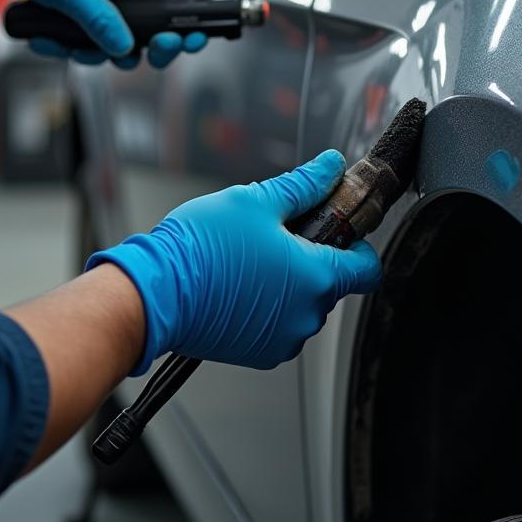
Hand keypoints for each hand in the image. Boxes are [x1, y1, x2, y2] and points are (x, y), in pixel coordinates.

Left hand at [0, 0, 214, 67]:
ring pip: (132, 26)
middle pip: (164, 14)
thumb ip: (98, 20)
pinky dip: (85, 39)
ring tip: (75, 51)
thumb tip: (123, 49)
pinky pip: (107, 22)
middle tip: (151, 53)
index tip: (203, 34)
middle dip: (155, 44)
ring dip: (105, 48)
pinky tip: (57, 43)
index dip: (199, 10)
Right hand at [86, 151, 382, 373]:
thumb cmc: (201, 248)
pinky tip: (237, 284)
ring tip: (248, 260)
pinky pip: (278, 324)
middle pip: (331, 283)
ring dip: (287, 282)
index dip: (358, 244)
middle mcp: (306, 316)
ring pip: (302, 304)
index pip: (367, 268)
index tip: (340, 229)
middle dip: (310, 257)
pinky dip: (266, 305)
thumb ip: (304, 186)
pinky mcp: (258, 353)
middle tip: (274, 235)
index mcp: (316, 278)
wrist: (155, 295)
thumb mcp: (257, 201)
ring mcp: (282, 339)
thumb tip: (331, 168)